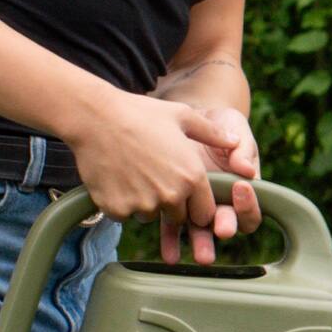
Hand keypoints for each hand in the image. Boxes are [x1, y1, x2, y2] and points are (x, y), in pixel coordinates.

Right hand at [67, 89, 259, 262]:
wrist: (96, 118)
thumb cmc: (142, 114)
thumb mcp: (183, 116)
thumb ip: (213, 133)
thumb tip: (235, 141)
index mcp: (192, 177)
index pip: (205, 213)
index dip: (197, 206)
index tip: (187, 196)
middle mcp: (171, 196)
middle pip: (179, 217)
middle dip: (172, 205)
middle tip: (156, 178)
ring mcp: (142, 205)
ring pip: (150, 216)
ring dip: (146, 204)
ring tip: (135, 173)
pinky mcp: (116, 209)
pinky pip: (124, 215)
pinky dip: (121, 203)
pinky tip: (117, 178)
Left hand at [156, 100, 261, 266]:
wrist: (187, 119)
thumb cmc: (219, 124)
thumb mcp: (233, 128)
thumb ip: (242, 148)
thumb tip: (248, 170)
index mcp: (242, 186)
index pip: (251, 206)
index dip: (249, 202)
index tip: (241, 186)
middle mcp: (222, 201)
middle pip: (228, 223)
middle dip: (226, 227)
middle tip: (222, 230)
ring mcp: (197, 206)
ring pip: (201, 231)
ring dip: (201, 244)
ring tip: (199, 256)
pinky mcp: (174, 205)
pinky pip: (172, 227)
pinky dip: (170, 242)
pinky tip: (168, 254)